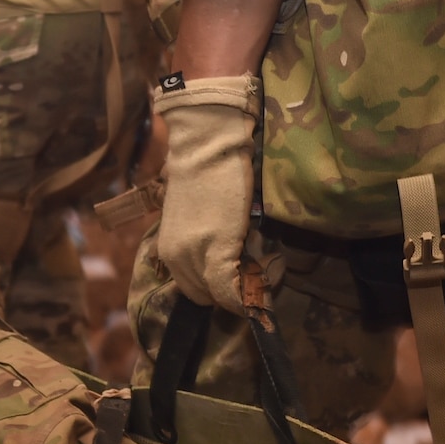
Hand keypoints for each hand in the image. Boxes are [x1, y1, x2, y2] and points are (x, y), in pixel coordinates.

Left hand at [153, 75, 260, 313]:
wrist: (208, 145)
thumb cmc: (205, 173)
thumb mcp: (196, 218)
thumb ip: (204, 243)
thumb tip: (233, 262)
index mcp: (169, 251)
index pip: (197, 292)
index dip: (224, 290)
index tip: (249, 274)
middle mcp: (176, 259)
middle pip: (208, 298)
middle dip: (236, 291)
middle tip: (262, 269)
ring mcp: (193, 257)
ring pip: (222, 297)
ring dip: (249, 287)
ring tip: (270, 264)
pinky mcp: (216, 252)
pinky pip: (233, 290)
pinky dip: (256, 285)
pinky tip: (275, 263)